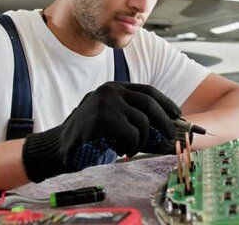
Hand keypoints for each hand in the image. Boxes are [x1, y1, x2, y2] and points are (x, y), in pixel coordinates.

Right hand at [20, 82, 180, 181]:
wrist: (60, 145)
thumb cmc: (89, 135)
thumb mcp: (112, 119)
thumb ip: (133, 117)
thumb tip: (167, 127)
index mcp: (114, 87)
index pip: (148, 91)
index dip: (165, 103)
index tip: (177, 115)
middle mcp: (111, 90)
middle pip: (150, 102)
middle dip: (165, 121)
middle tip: (171, 135)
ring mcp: (106, 102)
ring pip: (142, 120)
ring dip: (143, 139)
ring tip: (132, 148)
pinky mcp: (103, 117)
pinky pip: (131, 133)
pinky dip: (132, 146)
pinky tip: (122, 150)